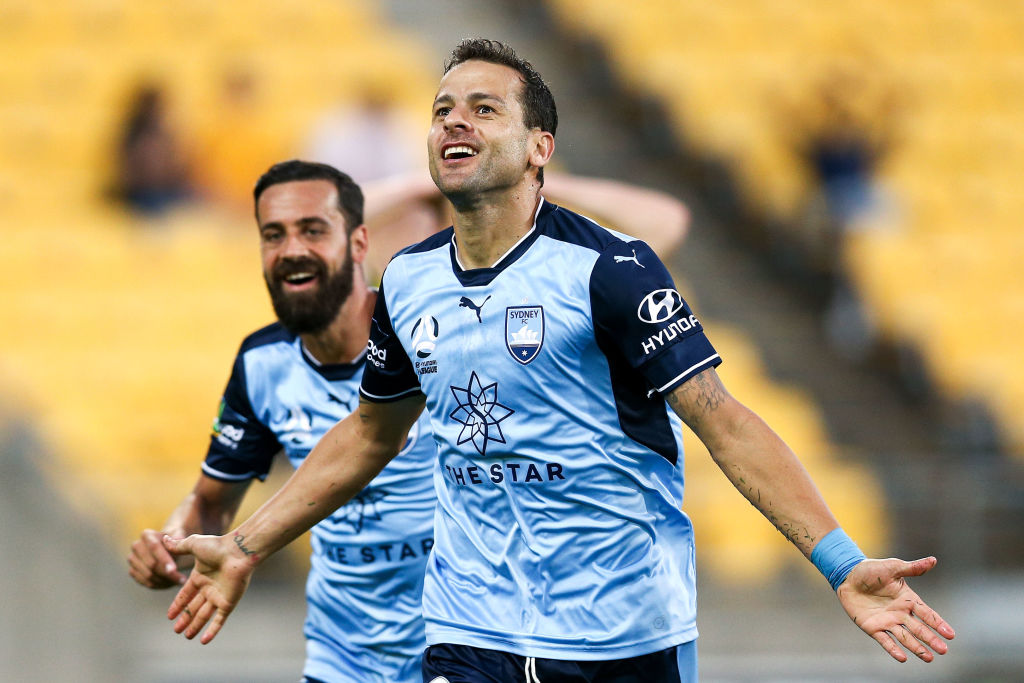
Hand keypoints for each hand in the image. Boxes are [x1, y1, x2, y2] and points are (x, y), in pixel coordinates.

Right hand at [128, 528, 187, 588]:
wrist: (168, 549)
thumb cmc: (175, 542)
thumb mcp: (180, 536)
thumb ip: (178, 538)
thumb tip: (174, 542)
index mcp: (146, 535)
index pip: (154, 548)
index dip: (164, 559)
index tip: (174, 570)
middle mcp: (136, 546)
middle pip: (151, 564)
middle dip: (167, 574)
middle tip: (182, 579)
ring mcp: (133, 559)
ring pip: (148, 576)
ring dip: (165, 581)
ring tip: (179, 580)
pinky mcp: (133, 571)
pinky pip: (146, 583)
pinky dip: (160, 585)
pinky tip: (171, 583)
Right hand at [163, 534, 255, 643]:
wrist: (238, 551)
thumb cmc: (217, 545)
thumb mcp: (193, 544)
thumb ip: (179, 546)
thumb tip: (165, 538)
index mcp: (201, 575)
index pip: (186, 593)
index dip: (178, 604)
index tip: (169, 615)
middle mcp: (210, 587)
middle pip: (194, 606)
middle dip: (185, 618)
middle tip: (175, 630)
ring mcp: (219, 596)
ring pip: (204, 615)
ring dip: (195, 626)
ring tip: (185, 636)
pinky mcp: (228, 602)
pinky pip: (219, 620)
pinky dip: (212, 630)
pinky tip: (204, 641)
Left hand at [837, 556, 954, 661]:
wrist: (847, 576)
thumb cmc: (870, 570)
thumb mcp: (892, 567)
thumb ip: (912, 568)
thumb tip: (933, 560)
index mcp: (907, 599)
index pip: (926, 613)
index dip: (938, 623)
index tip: (950, 634)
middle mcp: (900, 613)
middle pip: (919, 629)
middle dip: (931, 639)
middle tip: (943, 650)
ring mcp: (887, 621)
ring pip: (905, 637)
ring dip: (917, 648)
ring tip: (929, 658)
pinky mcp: (873, 627)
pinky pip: (885, 640)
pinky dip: (893, 649)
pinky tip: (903, 658)